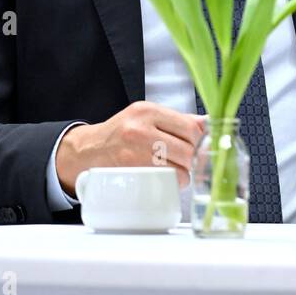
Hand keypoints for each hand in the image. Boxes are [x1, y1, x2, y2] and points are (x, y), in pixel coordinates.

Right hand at [57, 101, 205, 196]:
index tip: (199, 146)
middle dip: (192, 159)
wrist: (88, 150)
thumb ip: (177, 120)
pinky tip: (166, 178)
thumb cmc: (122, 133)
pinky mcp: (131, 173)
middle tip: (187, 160)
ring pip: (180, 168)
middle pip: (187, 150)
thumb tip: (207, 124)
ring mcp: (135, 153)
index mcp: (148, 111)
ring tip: (176, 169)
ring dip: (184, 173)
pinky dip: (172, 182)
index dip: (200, 140)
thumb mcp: (147, 116)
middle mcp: (141, 130)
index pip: (190, 127)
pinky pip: (166, 181)